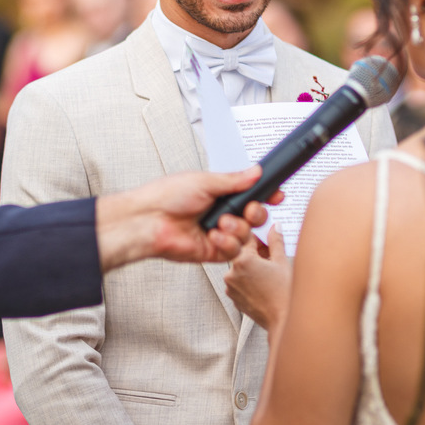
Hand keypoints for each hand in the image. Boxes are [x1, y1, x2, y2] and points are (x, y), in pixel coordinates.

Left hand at [95, 166, 270, 272]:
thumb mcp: (204, 181)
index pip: (250, 195)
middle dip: (256, 213)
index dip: (266, 196)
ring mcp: (218, 233)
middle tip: (249, 210)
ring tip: (221, 223)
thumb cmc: (166, 196)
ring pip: (247, 235)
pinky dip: (227, 243)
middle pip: (255, 216)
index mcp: (219, 194)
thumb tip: (255, 171)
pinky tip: (214, 236)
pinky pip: (234, 251)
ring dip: (238, 228)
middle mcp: (220, 213)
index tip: (277, 195)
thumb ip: (234, 180)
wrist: (148, 220)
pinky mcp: (213, 252)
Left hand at [225, 224, 290, 331]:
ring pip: (240, 268)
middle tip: (271, 255)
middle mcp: (231, 273)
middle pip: (242, 253)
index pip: (247, 238)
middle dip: (256, 252)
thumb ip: (276, 241)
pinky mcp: (234, 298)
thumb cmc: (285, 294)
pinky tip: (264, 283)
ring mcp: (231, 287)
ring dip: (251, 266)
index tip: (266, 237)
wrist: (284, 321)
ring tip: (269, 272)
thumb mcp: (282, 263)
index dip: (259, 236)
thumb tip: (275, 227)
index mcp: (243, 260)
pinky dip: (248, 280)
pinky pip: (239, 282)